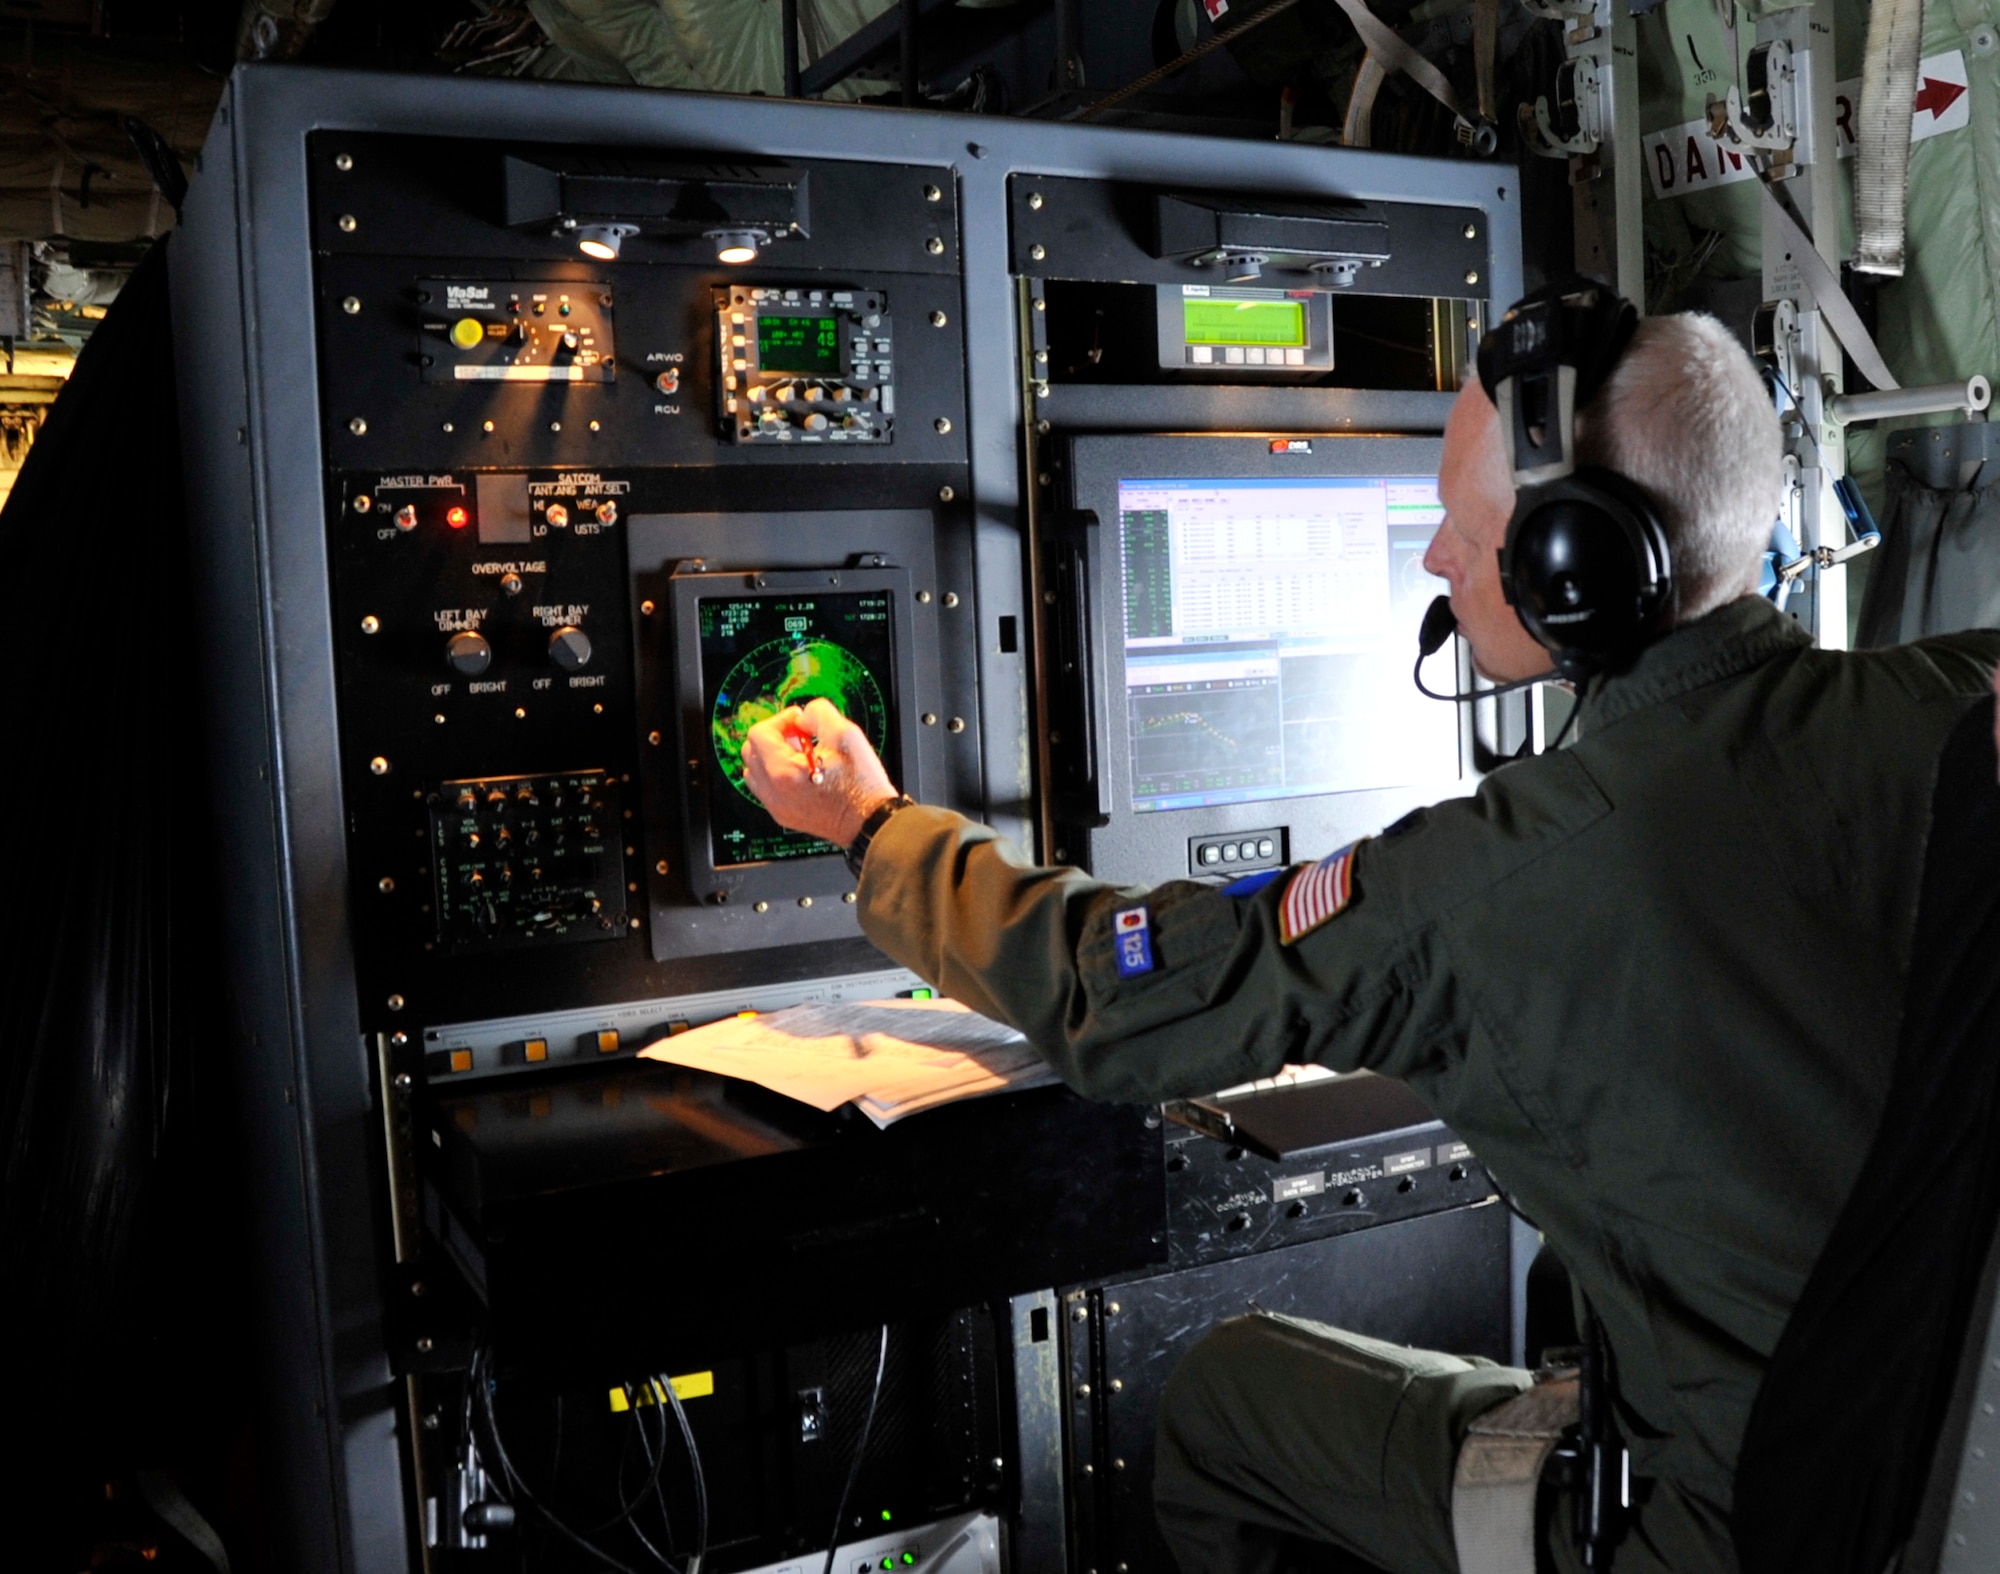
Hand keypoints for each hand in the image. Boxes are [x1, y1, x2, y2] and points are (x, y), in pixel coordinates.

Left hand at [742, 696, 899, 847]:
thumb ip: (819, 713)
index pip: (759, 734)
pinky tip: (803, 772)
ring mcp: (776, 806)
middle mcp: (773, 792)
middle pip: (751, 750)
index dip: (781, 720)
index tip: (800, 722)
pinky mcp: (783, 814)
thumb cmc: (861, 785)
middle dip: (774, 736)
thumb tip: (803, 717)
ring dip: (772, 755)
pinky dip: (776, 773)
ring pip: (755, 770)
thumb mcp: (846, 734)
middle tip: (800, 736)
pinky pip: (765, 787)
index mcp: (783, 772)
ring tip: (801, 755)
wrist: (870, 821)